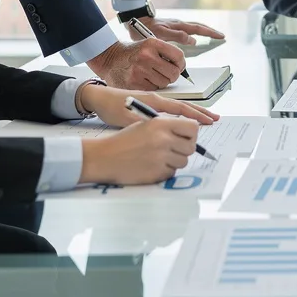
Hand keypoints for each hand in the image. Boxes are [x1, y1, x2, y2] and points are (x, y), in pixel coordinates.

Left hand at [78, 84, 218, 126]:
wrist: (98, 97)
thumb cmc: (111, 108)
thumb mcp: (126, 119)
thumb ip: (144, 123)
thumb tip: (160, 129)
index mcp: (153, 101)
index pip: (180, 108)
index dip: (196, 115)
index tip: (209, 121)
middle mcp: (156, 98)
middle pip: (184, 105)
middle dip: (200, 112)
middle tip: (215, 118)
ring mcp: (153, 100)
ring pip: (178, 107)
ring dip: (193, 113)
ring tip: (205, 119)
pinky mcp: (148, 104)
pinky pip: (171, 109)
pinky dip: (182, 114)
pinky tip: (183, 120)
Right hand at [79, 116, 198, 184]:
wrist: (104, 157)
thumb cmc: (124, 140)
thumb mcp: (145, 125)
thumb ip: (167, 127)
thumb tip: (189, 135)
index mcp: (161, 124)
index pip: (193, 127)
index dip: (191, 133)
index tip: (186, 137)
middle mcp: (163, 139)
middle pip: (191, 147)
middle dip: (184, 149)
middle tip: (172, 150)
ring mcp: (161, 157)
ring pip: (183, 161)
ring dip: (174, 161)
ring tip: (158, 158)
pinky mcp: (157, 173)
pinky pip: (172, 173)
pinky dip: (165, 171)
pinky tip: (151, 166)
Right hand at [87, 38, 186, 89]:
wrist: (109, 58)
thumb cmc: (132, 53)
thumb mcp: (148, 45)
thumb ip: (165, 53)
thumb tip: (182, 67)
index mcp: (152, 43)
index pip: (178, 56)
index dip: (181, 64)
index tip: (179, 66)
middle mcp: (146, 56)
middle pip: (174, 73)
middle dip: (173, 75)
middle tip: (166, 74)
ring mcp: (139, 70)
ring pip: (164, 83)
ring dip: (162, 82)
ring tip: (152, 76)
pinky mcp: (133, 83)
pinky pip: (153, 90)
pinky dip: (151, 87)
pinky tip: (144, 80)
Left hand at [128, 16, 225, 45]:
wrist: (135, 20)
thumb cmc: (146, 29)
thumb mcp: (162, 34)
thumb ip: (178, 36)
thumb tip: (194, 40)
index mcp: (179, 25)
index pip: (199, 29)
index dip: (210, 33)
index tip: (221, 36)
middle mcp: (179, 24)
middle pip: (199, 27)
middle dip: (210, 31)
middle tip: (221, 36)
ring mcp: (175, 24)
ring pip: (193, 27)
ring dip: (204, 31)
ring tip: (211, 35)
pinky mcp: (170, 27)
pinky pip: (187, 29)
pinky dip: (194, 32)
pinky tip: (193, 37)